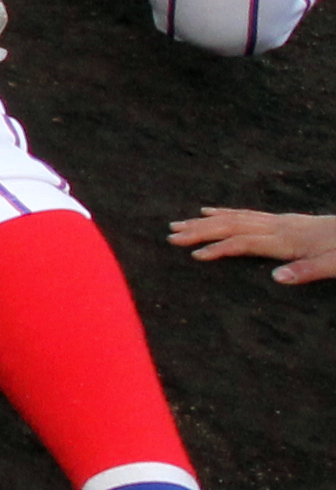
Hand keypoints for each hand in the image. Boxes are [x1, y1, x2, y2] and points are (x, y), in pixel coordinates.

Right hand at [172, 206, 335, 283]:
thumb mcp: (334, 265)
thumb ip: (306, 271)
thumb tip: (275, 278)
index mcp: (287, 240)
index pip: (244, 242)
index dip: (219, 248)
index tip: (194, 256)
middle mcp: (278, 227)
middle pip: (231, 226)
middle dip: (200, 230)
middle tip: (171, 235)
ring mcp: (280, 221)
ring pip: (235, 217)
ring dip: (205, 221)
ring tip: (179, 224)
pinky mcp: (284, 220)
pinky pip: (246, 213)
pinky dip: (225, 212)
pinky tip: (211, 211)